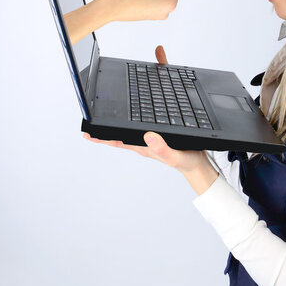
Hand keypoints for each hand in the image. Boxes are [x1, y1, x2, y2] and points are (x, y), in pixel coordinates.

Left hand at [82, 130, 208, 175]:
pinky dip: (131, 125)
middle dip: (104, 133)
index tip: (87, 134)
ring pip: (127, 133)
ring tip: (102, 124)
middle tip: (88, 128)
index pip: (117, 141)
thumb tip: (147, 136)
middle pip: (119, 137)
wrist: (197, 164)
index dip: (102, 137)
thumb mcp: (174, 155)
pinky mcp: (157, 137)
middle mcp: (143, 144)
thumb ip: (161, 148)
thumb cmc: (186, 162)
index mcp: (143, 147)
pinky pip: (139, 130)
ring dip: (115, 129)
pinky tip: (129, 121)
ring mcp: (150, 141)